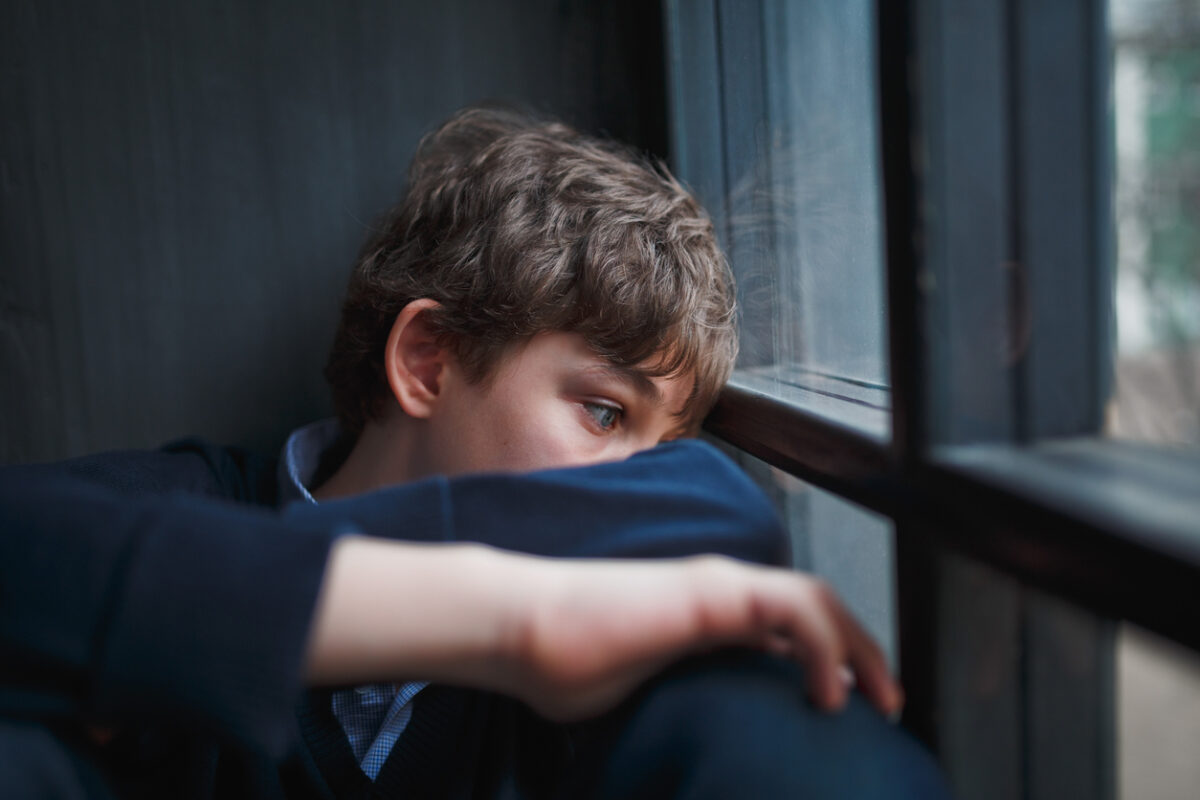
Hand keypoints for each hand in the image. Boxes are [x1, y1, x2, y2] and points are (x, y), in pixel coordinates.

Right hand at [305, 539, 901, 721]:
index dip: (830, 659)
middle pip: (816, 607)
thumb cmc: (567, 667)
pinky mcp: (711, 593)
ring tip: (878, 698)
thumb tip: (694, 748)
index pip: (789, 627)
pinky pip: (793, 608)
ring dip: (859, 646)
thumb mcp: (642, 694)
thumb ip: (682, 703)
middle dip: (863, 652)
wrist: (524, 630)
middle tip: (886, 703)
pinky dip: (826, 646)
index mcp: (708, 616)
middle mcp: (721, 591)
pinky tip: (828, 693)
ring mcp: (718, 586)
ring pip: (817, 599)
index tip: (849, 708)